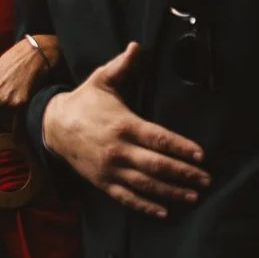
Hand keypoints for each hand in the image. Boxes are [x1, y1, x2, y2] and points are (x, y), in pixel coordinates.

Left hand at [0, 36, 59, 160]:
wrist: (28, 57)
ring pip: (4, 128)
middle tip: (4, 119)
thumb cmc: (5, 72)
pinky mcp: (19, 103)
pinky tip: (21, 130)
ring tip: (13, 108)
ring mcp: (2, 102)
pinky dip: (19, 133)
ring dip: (8, 125)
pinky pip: (18, 128)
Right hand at [40, 43, 211, 218]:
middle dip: (184, 173)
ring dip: (171, 192)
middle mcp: (119, 150)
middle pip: (157, 165)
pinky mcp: (102, 182)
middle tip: (206, 180)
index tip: (201, 155)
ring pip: (145, 184)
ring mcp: (110, 169)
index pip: (159, 138)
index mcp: (124, 125)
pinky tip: (164, 211)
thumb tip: (137, 46)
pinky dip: (145, 206)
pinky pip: (126, 197)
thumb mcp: (101, 79)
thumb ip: (122, 65)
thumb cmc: (83, 101)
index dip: (182, 148)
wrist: (52, 126)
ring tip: (193, 196)